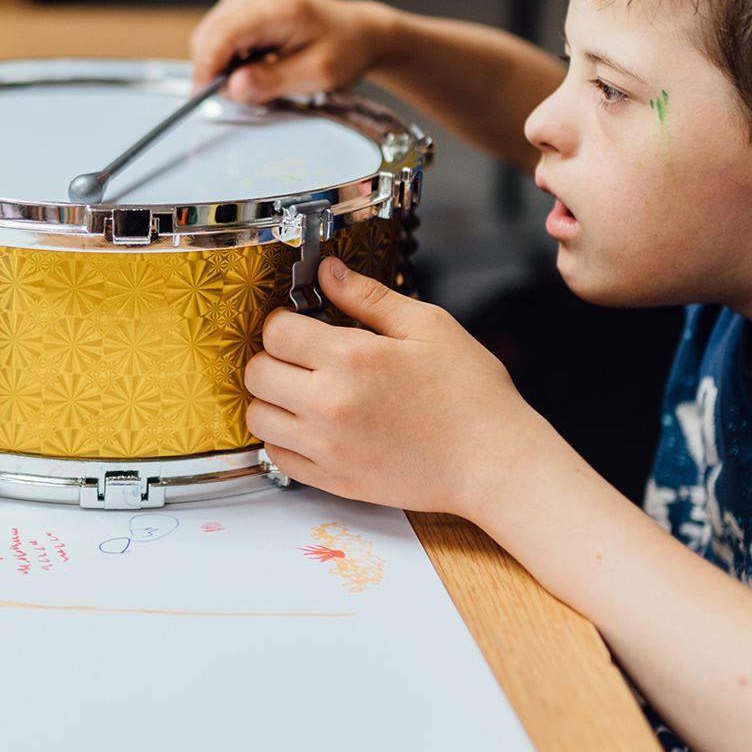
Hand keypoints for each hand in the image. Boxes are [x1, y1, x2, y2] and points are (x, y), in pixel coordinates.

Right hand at [189, 0, 389, 105]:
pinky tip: (253, 63)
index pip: (223, 35)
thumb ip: (272, 82)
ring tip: (256, 76)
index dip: (207, 68)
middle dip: (215, 71)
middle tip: (244, 94)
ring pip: (207, 36)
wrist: (356, 31)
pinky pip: (216, 34)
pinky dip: (226, 55)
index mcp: (277, 8)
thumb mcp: (315, 75)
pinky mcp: (241, 3)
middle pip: (208, 36)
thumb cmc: (343, 49)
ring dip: (221, 64)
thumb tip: (232, 88)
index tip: (204, 97)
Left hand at [244, 256, 560, 516]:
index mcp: (351, 358)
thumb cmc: (472, 395)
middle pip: (257, 372)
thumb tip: (327, 272)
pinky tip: (311, 425)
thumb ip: (369, 297)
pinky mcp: (333, 480)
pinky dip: (284, 438)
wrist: (495, 463)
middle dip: (274, 357)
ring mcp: (327, 447)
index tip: (304, 326)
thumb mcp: (429, 326)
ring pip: (258, 416)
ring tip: (304, 391)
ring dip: (273, 399)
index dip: (286, 322)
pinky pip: (276, 456)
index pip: (276, 331)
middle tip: (303, 357)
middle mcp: (328, 404)